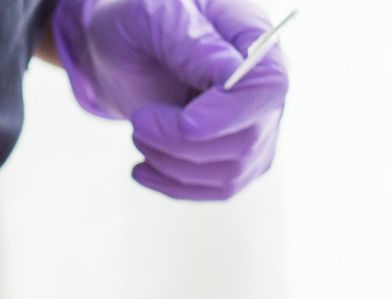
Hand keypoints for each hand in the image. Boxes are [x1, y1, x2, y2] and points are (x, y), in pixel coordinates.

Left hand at [51, 0, 287, 199]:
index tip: (186, 125)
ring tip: (140, 134)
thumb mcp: (152, 16)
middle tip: (139, 123)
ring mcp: (259, 127)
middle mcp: (265, 87)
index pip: (268, 87)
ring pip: (233, 171)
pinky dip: (178, 186)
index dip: (232, 113)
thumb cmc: (137, 24)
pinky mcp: (242, 159)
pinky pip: (221, 188)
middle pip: (248, 138)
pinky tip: (145, 169)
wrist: (123, 51)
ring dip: (174, 164)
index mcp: (252, 38)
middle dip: (185, 143)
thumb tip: (231, 77)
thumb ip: (193, 42)